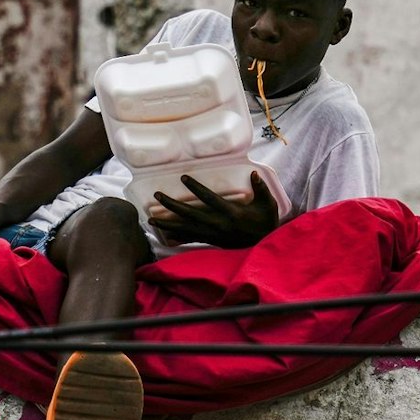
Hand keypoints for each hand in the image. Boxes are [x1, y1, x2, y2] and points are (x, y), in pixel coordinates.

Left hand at [148, 173, 278, 248]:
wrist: (263, 246)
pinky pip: (190, 238)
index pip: (209, 199)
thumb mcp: (268, 205)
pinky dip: (177, 236)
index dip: (196, 188)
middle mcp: (218, 225)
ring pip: (186, 230)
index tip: (183, 178)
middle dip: (172, 206)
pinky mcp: (211, 241)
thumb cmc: (265, 223)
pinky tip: (164, 234)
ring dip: (168, 225)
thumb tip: (254, 173)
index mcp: (231, 213)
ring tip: (151, 220)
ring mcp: (213, 235)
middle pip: (190, 215)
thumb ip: (261, 188)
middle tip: (157, 196)